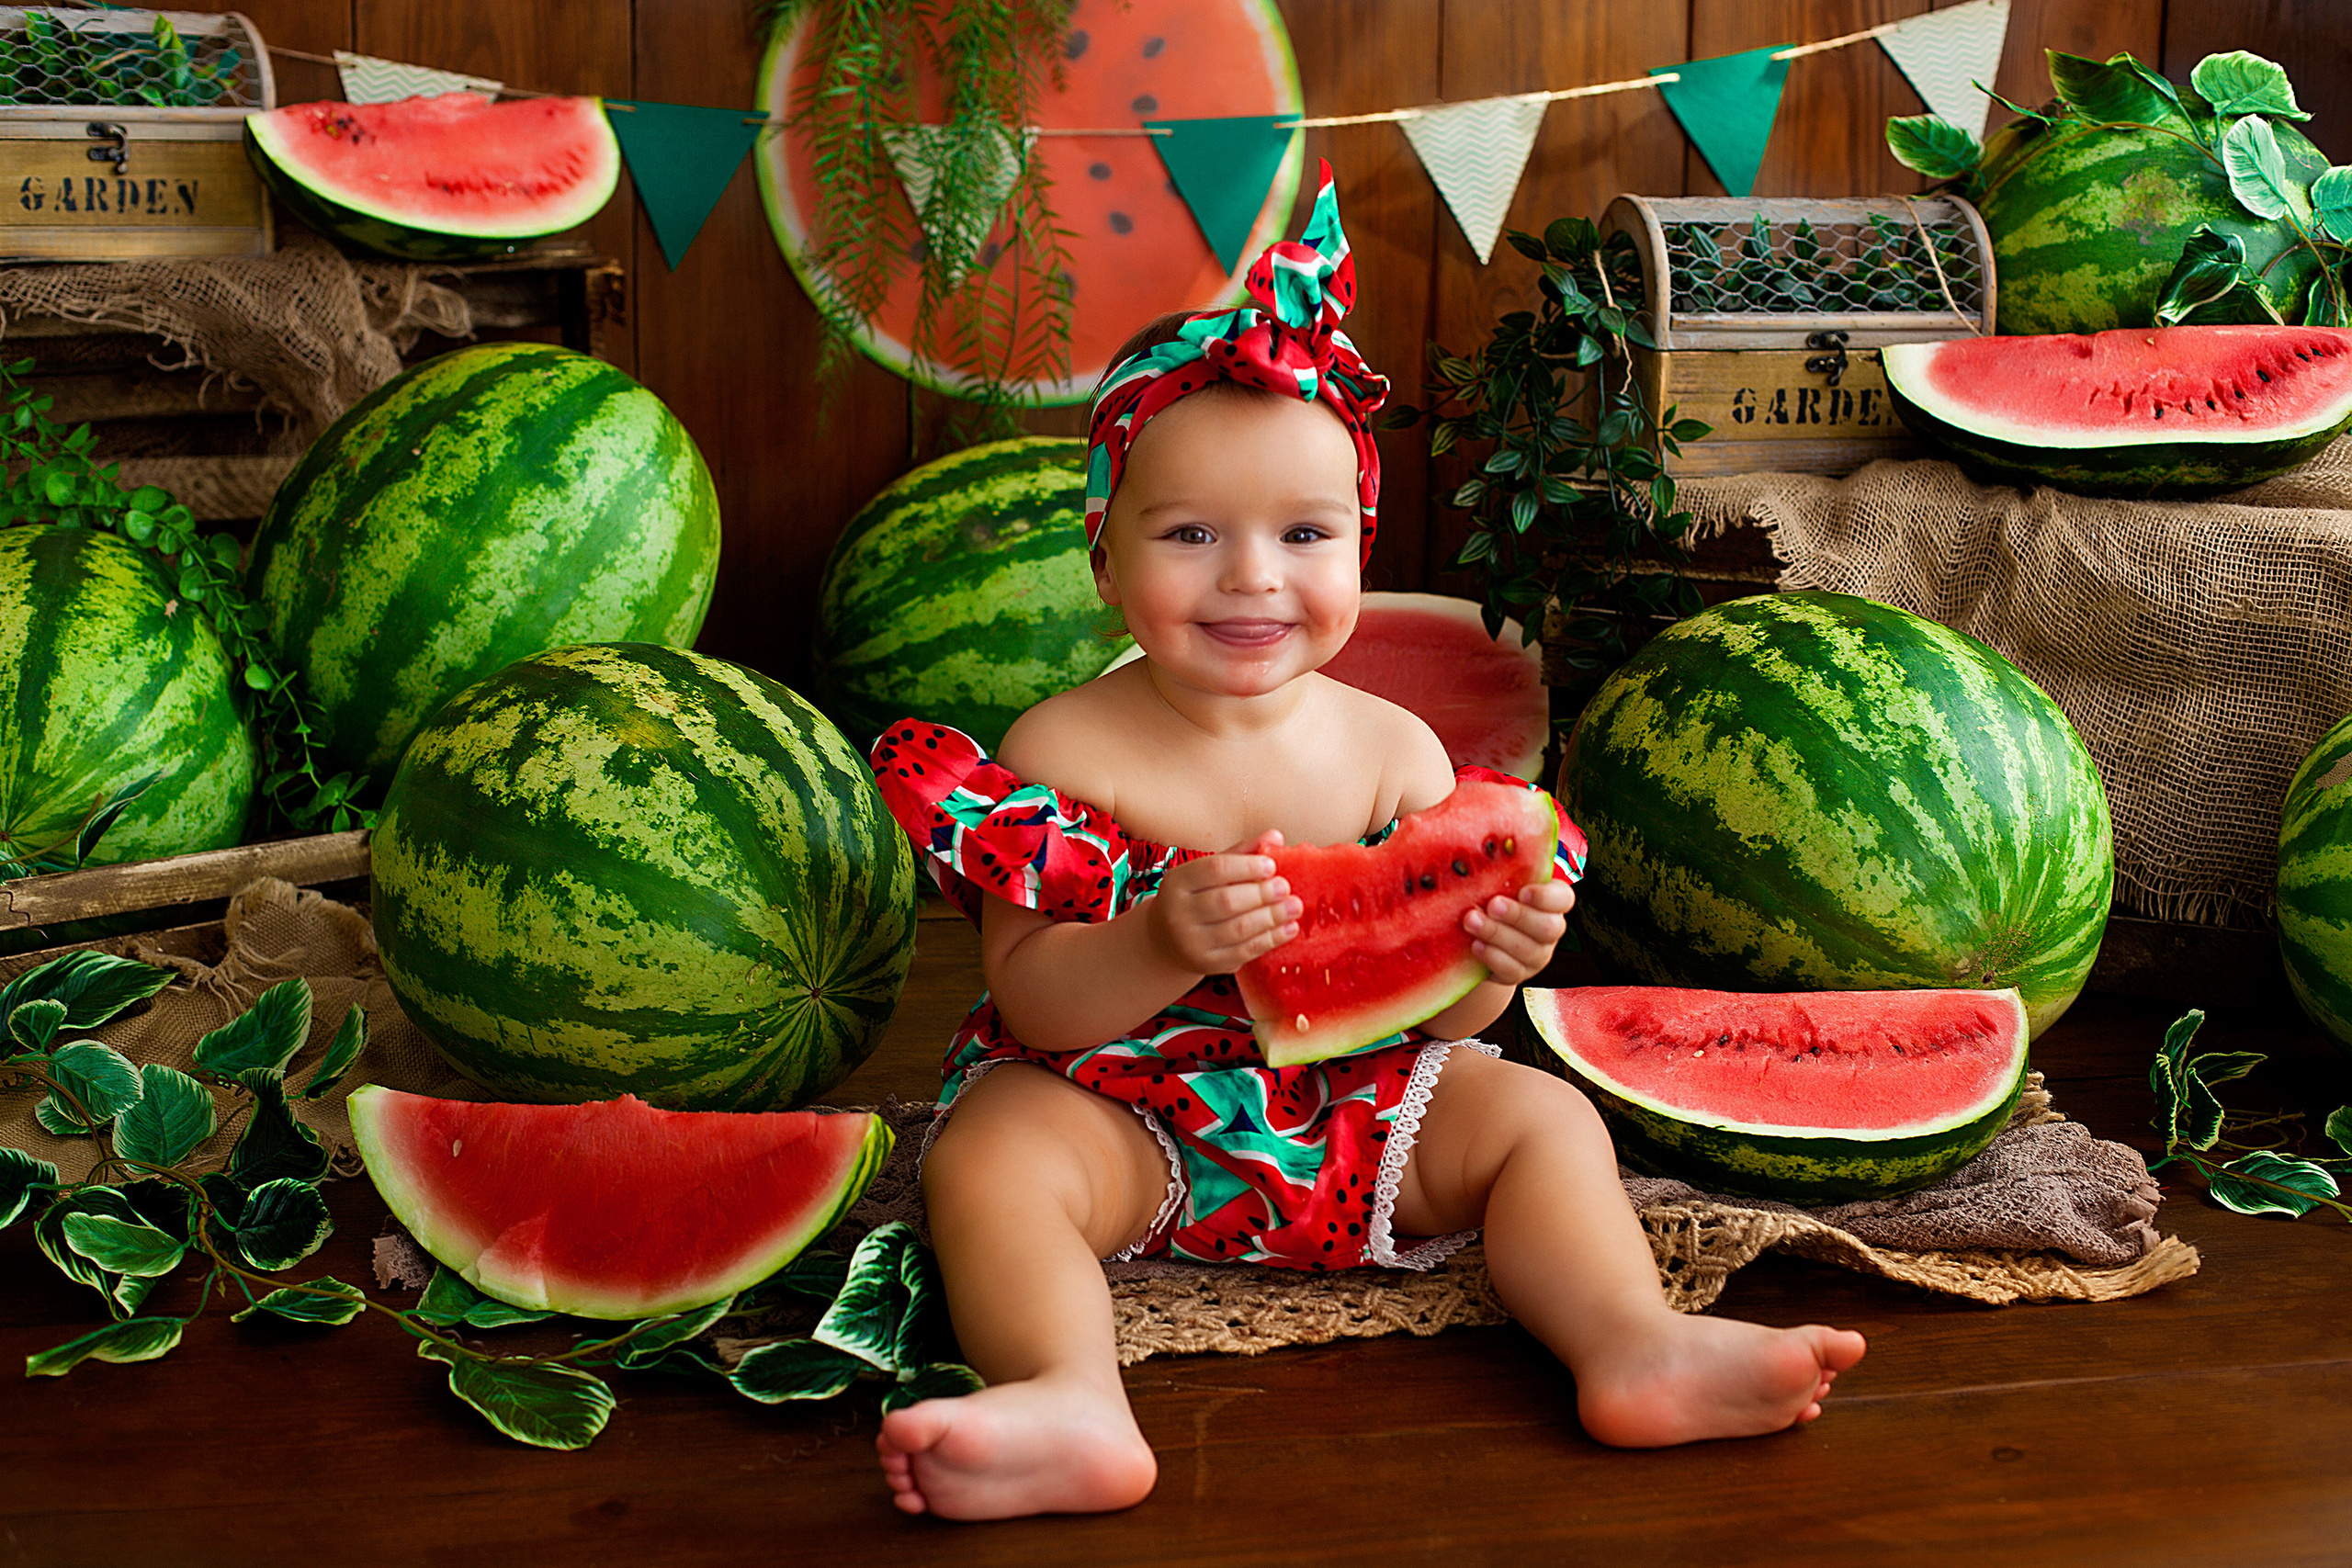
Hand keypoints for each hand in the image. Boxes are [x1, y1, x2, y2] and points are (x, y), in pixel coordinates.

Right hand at [1145, 830, 1300, 974]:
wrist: (1168, 940)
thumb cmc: (1197, 897)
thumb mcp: (1208, 872)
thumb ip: (1241, 853)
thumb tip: (1276, 836)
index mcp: (1178, 882)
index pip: (1214, 870)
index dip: (1246, 867)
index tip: (1271, 866)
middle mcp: (1179, 913)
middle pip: (1226, 901)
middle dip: (1261, 894)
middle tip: (1286, 888)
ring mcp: (1192, 942)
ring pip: (1238, 929)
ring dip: (1271, 917)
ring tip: (1294, 906)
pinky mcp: (1208, 963)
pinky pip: (1244, 951)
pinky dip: (1270, 939)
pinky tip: (1289, 928)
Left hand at [1462, 878, 1575, 986]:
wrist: (1476, 937)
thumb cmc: (1489, 897)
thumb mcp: (1496, 881)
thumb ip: (1500, 868)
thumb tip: (1487, 843)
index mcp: (1551, 901)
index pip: (1563, 898)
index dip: (1546, 897)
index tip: (1523, 891)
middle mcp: (1550, 929)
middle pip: (1549, 927)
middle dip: (1518, 916)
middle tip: (1492, 905)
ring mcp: (1537, 955)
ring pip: (1528, 950)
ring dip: (1498, 934)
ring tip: (1471, 921)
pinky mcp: (1519, 973)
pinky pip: (1512, 970)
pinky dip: (1493, 957)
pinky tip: (1475, 945)